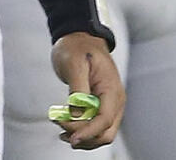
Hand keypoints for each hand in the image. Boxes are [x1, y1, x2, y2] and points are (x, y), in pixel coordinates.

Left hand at [50, 32, 124, 148]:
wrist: (79, 38)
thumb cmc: (77, 47)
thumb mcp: (74, 64)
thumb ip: (77, 89)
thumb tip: (76, 113)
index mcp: (111, 90)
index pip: (104, 120)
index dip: (88, 131)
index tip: (71, 136)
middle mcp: (114, 101)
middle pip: (105, 132)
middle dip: (84, 136)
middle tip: (61, 130)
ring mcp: (109, 104)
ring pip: (101, 133)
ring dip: (83, 137)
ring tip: (61, 133)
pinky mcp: (100, 105)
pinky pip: (95, 125)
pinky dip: (82, 130)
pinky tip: (67, 127)